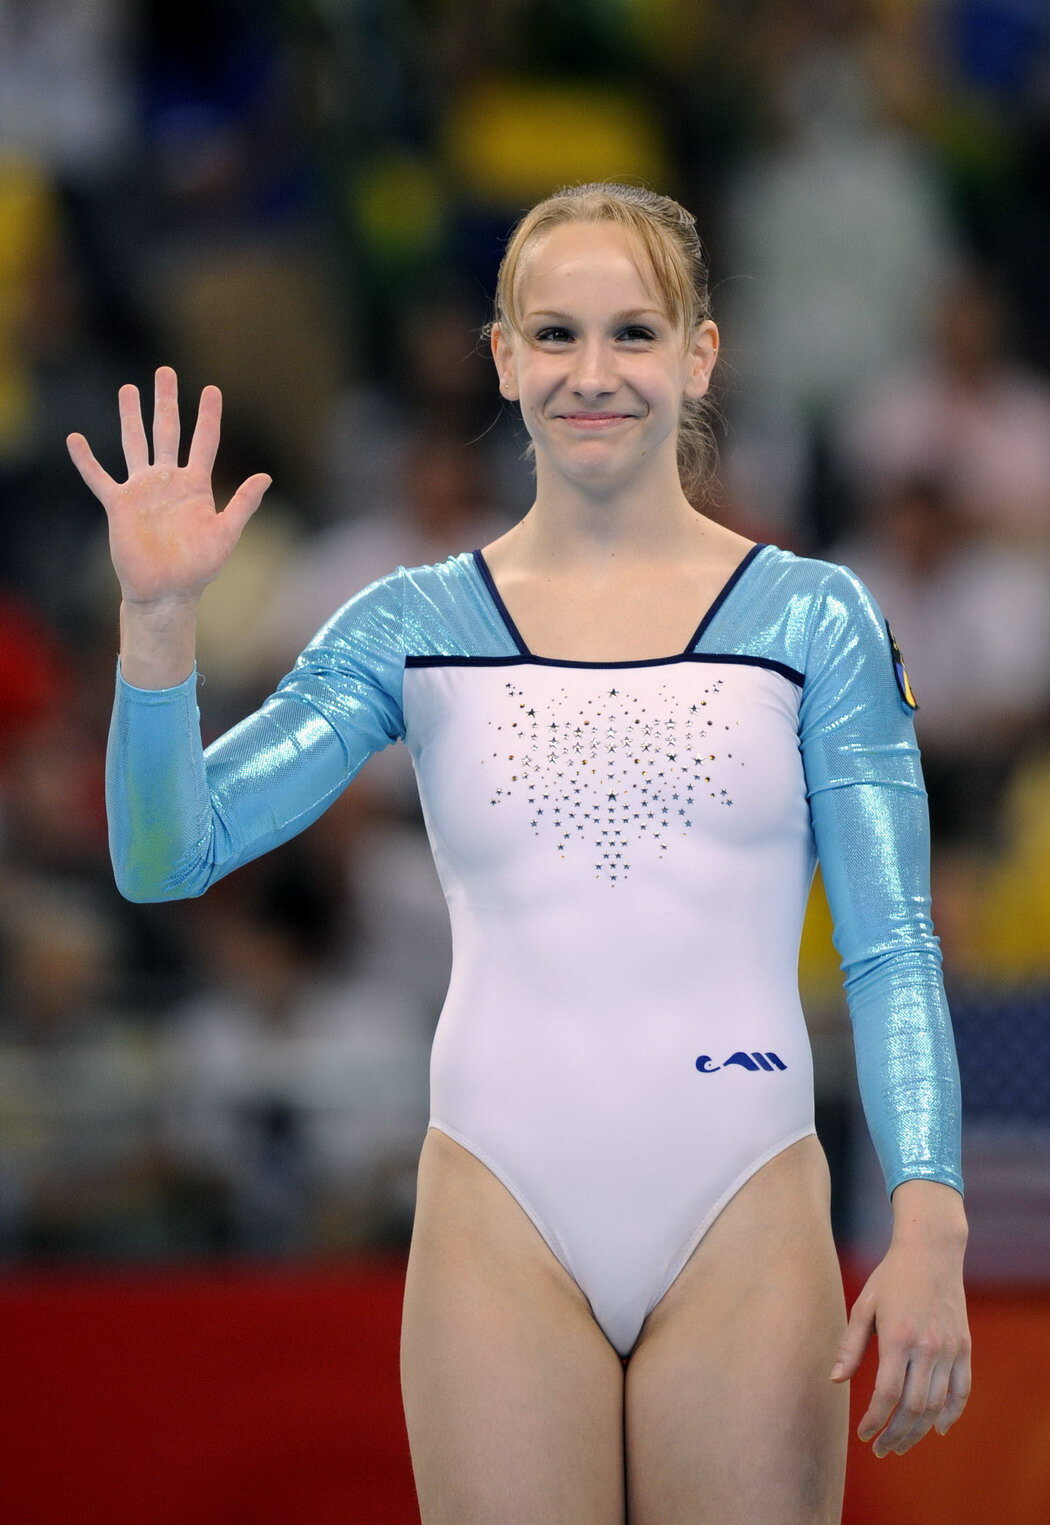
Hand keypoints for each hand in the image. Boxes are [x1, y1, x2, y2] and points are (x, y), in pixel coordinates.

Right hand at [66, 366, 270, 606]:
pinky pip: (99, 478)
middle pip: (167, 431)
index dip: (208, 416)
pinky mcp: (119, 505)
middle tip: (165, 371)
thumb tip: (266, 477)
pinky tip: (76, 439)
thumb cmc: (199, 567)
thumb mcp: (226, 532)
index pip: (204, 441)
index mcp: (196, 485)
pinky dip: (87, 460)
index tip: (212, 389)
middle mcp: (168, 481)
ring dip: (131, 417)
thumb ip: (243, 503)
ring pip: (135, 444)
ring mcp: (142, 490)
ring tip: (128, 389)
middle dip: (166, 402)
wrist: (167, 591)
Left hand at [830, 1235, 969, 1457]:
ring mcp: (950, 1349)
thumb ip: (850, 1346)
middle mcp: (928, 1347)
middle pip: (914, 1408)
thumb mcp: (864, 1306)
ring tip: (901, 1444)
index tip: (863, 1434)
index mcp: (899, 1337)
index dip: (874, 1420)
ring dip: (919, 1431)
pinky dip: (952, 1414)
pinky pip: (962, 1391)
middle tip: (882, 1450)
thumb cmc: (890, 1278)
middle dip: (896, 1434)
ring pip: (937, 1405)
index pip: (887, 1394)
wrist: (931, 1252)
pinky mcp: (964, 1347)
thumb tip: (835, 1381)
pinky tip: (938, 1429)